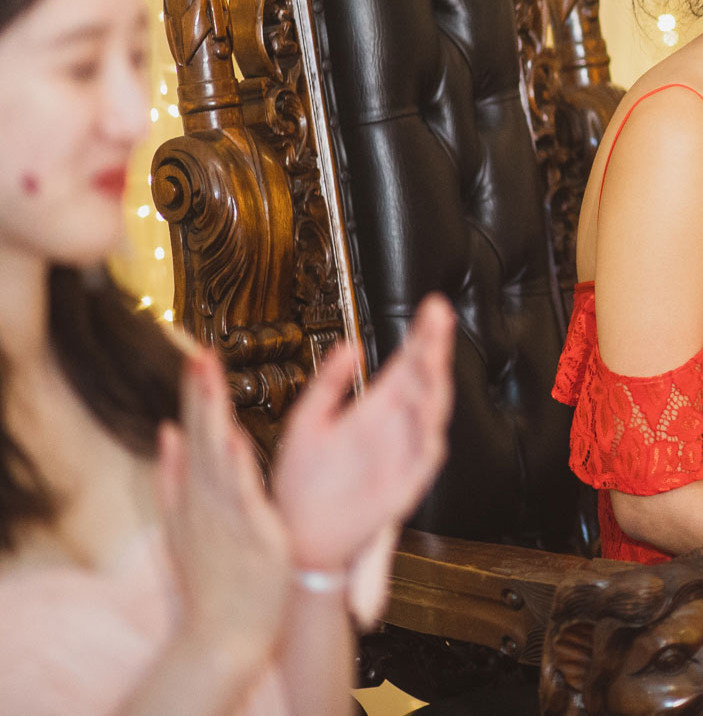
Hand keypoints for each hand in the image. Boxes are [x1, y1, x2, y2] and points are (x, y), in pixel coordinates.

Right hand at [156, 350, 290, 668]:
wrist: (223, 632)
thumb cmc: (213, 580)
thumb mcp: (181, 524)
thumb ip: (173, 476)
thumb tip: (168, 432)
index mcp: (194, 495)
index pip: (191, 435)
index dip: (195, 396)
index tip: (196, 358)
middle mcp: (205, 501)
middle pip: (200, 439)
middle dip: (201, 395)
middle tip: (200, 355)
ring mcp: (225, 515)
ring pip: (217, 457)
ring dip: (213, 417)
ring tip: (212, 381)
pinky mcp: (249, 531)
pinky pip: (241, 493)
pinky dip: (234, 466)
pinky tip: (232, 438)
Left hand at [272, 295, 454, 573]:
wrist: (301, 537)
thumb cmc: (304, 487)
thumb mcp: (308, 422)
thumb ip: (328, 384)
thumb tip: (348, 346)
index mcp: (373, 410)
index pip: (406, 364)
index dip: (421, 335)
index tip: (431, 307)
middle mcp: (393, 429)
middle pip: (424, 380)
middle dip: (433, 349)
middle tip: (438, 319)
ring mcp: (403, 454)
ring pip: (429, 414)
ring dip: (433, 387)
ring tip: (432, 359)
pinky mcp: (406, 484)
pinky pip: (425, 458)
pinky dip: (429, 437)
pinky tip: (429, 416)